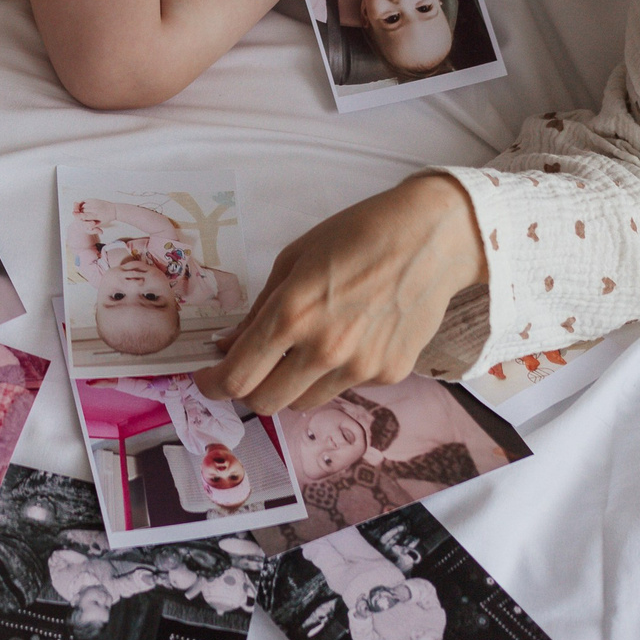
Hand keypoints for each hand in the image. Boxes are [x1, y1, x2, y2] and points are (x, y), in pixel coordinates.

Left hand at [192, 175, 488, 413]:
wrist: (431, 238)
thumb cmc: (355, 235)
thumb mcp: (293, 260)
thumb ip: (258, 311)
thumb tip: (226, 346)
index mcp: (292, 314)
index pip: (238, 377)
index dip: (213, 385)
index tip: (208, 380)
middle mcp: (325, 349)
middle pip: (266, 404)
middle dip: (247, 391)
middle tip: (249, 370)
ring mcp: (360, 368)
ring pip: (304, 403)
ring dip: (290, 385)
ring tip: (302, 348)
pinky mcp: (390, 375)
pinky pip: (345, 388)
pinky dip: (333, 373)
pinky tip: (349, 337)